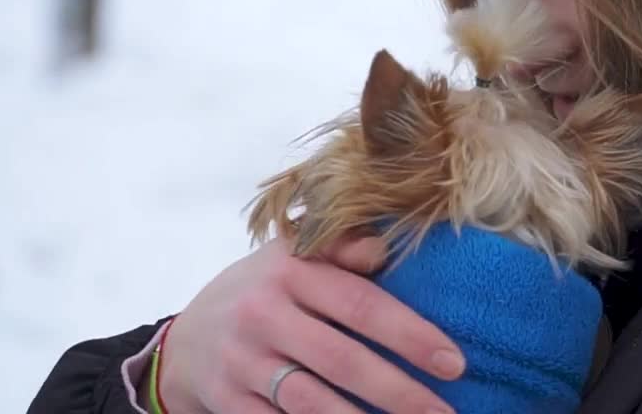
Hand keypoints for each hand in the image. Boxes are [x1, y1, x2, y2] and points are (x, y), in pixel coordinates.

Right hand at [158, 235, 463, 413]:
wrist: (187, 337)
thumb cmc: (267, 290)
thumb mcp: (297, 256)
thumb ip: (342, 247)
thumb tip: (386, 245)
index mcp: (289, 270)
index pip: (360, 304)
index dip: (409, 335)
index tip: (453, 362)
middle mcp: (263, 314)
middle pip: (341, 360)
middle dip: (399, 391)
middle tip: (443, 412)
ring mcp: (241, 362)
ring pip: (310, 402)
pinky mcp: (228, 401)